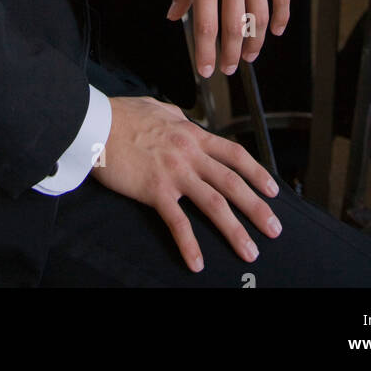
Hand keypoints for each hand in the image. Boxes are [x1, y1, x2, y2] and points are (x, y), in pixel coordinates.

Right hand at [92, 95, 281, 273]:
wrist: (96, 123)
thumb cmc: (122, 115)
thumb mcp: (158, 108)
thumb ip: (177, 117)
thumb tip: (184, 119)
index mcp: (192, 134)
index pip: (234, 154)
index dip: (256, 173)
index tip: (272, 190)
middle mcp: (189, 153)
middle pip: (232, 182)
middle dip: (257, 207)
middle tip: (274, 228)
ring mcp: (174, 172)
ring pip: (214, 203)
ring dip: (235, 229)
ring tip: (250, 250)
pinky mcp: (155, 189)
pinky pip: (177, 222)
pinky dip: (189, 244)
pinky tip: (197, 263)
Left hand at [169, 0, 288, 74]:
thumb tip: (174, 15)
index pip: (205, 25)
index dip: (206, 54)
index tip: (206, 71)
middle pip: (235, 28)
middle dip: (231, 55)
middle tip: (229, 69)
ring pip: (260, 17)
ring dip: (255, 42)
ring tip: (249, 55)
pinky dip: (281, 18)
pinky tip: (274, 31)